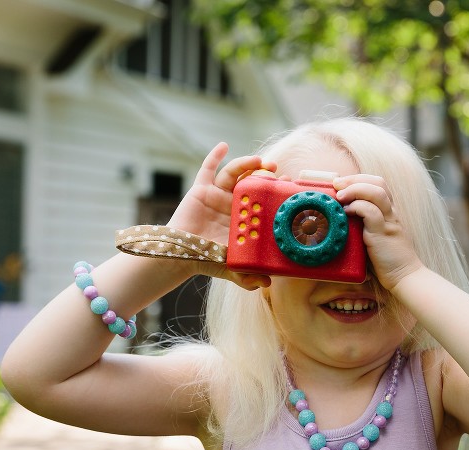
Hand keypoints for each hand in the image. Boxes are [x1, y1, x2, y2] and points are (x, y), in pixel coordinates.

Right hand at [167, 143, 275, 288]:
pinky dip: (214, 156)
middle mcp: (233, 203)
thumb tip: (267, 284)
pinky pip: (207, 169)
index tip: (289, 186)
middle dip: (265, 173)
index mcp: (244, 218)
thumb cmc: (206, 260)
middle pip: (252, 182)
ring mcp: (218, 195)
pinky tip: (223, 145)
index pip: (263, 200)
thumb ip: (248, 277)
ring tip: (259, 160)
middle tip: (277, 169)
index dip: (275, 192)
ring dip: (247, 163)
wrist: (179, 256)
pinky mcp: (201, 190)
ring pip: (235, 173)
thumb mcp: (232, 269)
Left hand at [334, 175, 423, 289]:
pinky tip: (346, 212)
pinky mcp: (383, 233)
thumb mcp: (374, 236)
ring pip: (376, 192)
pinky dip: (357, 207)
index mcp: (389, 212)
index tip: (341, 183)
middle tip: (336, 184)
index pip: (378, 184)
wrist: (405, 277)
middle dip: (354, 179)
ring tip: (339, 196)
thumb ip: (363, 225)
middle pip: (377, 182)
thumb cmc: (386, 260)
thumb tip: (339, 218)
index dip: (359, 178)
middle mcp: (391, 213)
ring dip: (355, 189)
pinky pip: (371, 212)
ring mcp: (388, 222)